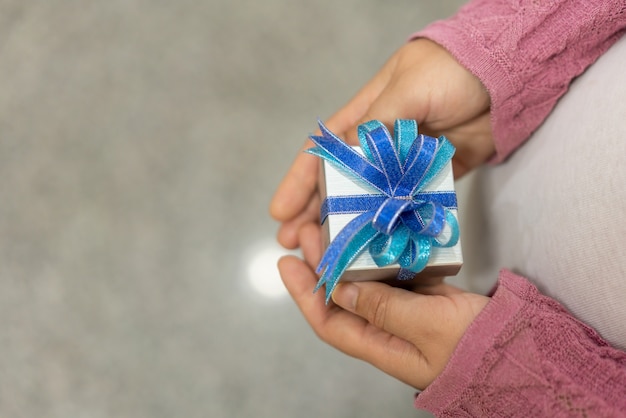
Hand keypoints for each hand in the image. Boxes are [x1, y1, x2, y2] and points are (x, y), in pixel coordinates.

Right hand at [270, 38, 493, 251]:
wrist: (504, 77)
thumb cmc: (450, 69)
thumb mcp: (407, 89)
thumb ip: (378, 124)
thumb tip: (350, 159)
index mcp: (363, 119)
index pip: (321, 154)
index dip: (298, 183)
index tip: (280, 212)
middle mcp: (379, 146)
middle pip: (340, 185)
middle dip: (316, 214)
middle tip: (297, 243)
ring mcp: (405, 166)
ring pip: (371, 201)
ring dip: (352, 227)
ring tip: (332, 253)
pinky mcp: (432, 179)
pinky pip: (409, 206)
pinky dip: (395, 225)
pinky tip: (382, 245)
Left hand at [278, 223, 488, 389]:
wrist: (524, 352)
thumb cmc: (478, 347)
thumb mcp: (427, 327)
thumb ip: (382, 307)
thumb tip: (340, 288)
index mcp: (382, 347)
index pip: (328, 320)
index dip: (305, 293)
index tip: (287, 262)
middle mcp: (388, 332)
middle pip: (343, 298)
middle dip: (323, 266)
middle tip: (311, 232)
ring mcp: (408, 315)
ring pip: (367, 283)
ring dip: (352, 257)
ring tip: (338, 227)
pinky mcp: (427, 300)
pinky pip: (396, 276)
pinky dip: (385, 256)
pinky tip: (379, 235)